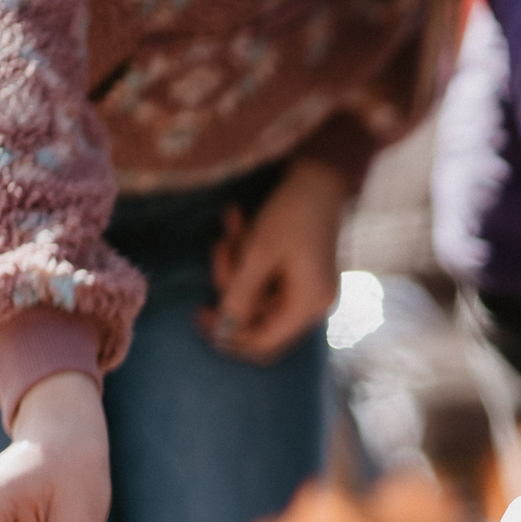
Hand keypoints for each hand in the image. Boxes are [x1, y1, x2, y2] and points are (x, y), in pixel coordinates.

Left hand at [202, 158, 349, 363]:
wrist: (320, 179)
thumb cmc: (292, 213)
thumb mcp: (259, 252)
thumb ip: (240, 293)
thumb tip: (223, 329)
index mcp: (308, 305)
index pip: (263, 343)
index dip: (229, 334)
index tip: (200, 312)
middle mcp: (312, 305)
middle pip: (258, 319)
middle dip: (231, 288)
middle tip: (220, 250)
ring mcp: (307, 291)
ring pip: (257, 296)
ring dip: (237, 265)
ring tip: (233, 227)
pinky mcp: (300, 276)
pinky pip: (265, 280)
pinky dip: (248, 258)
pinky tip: (241, 223)